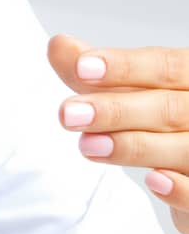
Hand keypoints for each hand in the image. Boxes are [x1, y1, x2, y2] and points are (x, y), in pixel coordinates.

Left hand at [49, 35, 188, 233]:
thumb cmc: (166, 128)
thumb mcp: (135, 97)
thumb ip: (99, 77)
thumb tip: (57, 45)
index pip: (168, 66)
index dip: (125, 67)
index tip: (81, 67)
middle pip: (170, 108)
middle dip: (116, 110)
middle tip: (68, 114)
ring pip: (184, 148)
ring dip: (134, 147)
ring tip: (87, 145)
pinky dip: (180, 188)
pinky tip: (153, 182)